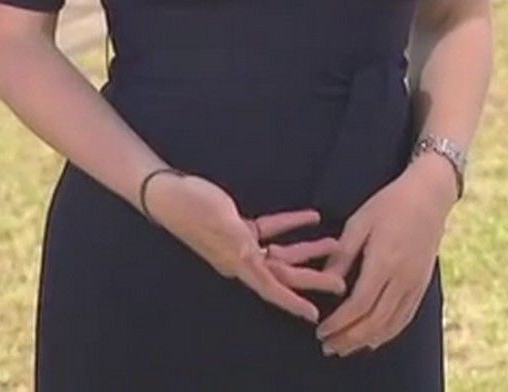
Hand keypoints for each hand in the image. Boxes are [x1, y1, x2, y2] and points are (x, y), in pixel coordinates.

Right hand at [145, 172, 347, 322]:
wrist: (167, 191)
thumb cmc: (191, 205)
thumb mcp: (220, 221)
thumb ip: (239, 240)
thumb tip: (255, 257)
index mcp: (237, 262)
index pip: (270, 287)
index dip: (292, 302)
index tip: (313, 314)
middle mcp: (241, 258)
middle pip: (283, 274)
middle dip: (311, 278)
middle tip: (340, 282)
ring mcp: (240, 244)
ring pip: (281, 253)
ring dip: (307, 250)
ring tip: (335, 245)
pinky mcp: (239, 228)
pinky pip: (272, 230)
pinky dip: (291, 225)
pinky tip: (311, 217)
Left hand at [316, 156, 457, 356]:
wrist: (430, 195)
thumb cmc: (390, 204)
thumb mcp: (359, 222)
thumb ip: (342, 255)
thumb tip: (325, 282)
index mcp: (384, 261)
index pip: (359, 304)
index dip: (339, 322)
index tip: (321, 331)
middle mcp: (403, 278)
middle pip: (375, 321)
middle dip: (349, 338)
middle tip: (327, 346)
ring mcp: (416, 284)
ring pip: (391, 324)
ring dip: (366, 341)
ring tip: (345, 348)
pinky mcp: (423, 285)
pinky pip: (405, 318)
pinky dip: (388, 333)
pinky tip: (373, 340)